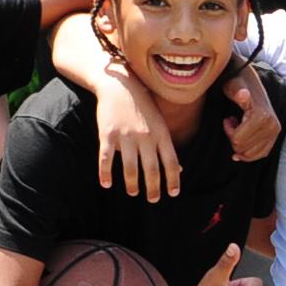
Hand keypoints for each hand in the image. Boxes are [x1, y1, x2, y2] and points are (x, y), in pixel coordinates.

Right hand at [91, 61, 180, 200]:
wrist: (120, 85)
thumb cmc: (143, 107)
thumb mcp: (160, 124)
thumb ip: (167, 147)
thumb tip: (180, 170)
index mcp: (161, 133)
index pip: (171, 161)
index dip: (173, 179)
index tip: (173, 194)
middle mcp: (145, 136)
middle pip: (152, 169)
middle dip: (153, 188)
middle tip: (154, 200)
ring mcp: (126, 135)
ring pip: (130, 168)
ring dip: (132, 184)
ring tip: (133, 193)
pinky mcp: (107, 134)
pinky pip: (106, 158)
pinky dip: (105, 173)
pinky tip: (106, 184)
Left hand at [221, 64, 281, 163]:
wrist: (249, 83)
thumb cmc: (237, 85)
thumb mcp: (233, 86)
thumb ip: (237, 91)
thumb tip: (243, 93)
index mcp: (263, 117)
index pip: (238, 141)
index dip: (228, 131)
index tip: (228, 119)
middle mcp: (272, 126)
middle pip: (243, 149)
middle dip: (234, 137)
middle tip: (233, 122)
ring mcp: (275, 132)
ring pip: (251, 154)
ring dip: (241, 143)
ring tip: (239, 127)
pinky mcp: (274, 137)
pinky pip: (260, 154)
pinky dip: (248, 151)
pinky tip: (243, 139)